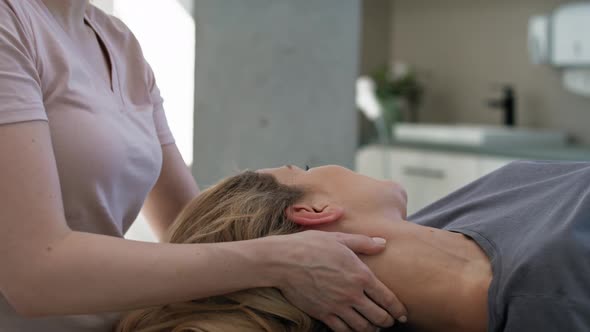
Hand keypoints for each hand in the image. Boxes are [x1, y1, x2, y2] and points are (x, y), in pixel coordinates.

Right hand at [268, 231, 407, 331]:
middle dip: (387, 321)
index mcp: (361, 274)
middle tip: (389, 321)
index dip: (398, 310)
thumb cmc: (311, 246)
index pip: (387, 298)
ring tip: (373, 327)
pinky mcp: (323, 314)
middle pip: (379, 317)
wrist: (283, 260)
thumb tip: (383, 243)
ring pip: (363, 327)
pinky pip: (343, 331)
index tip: (402, 314)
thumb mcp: (339, 238)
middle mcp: (352, 294)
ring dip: (371, 329)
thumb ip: (363, 243)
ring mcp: (338, 306)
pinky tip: (353, 328)